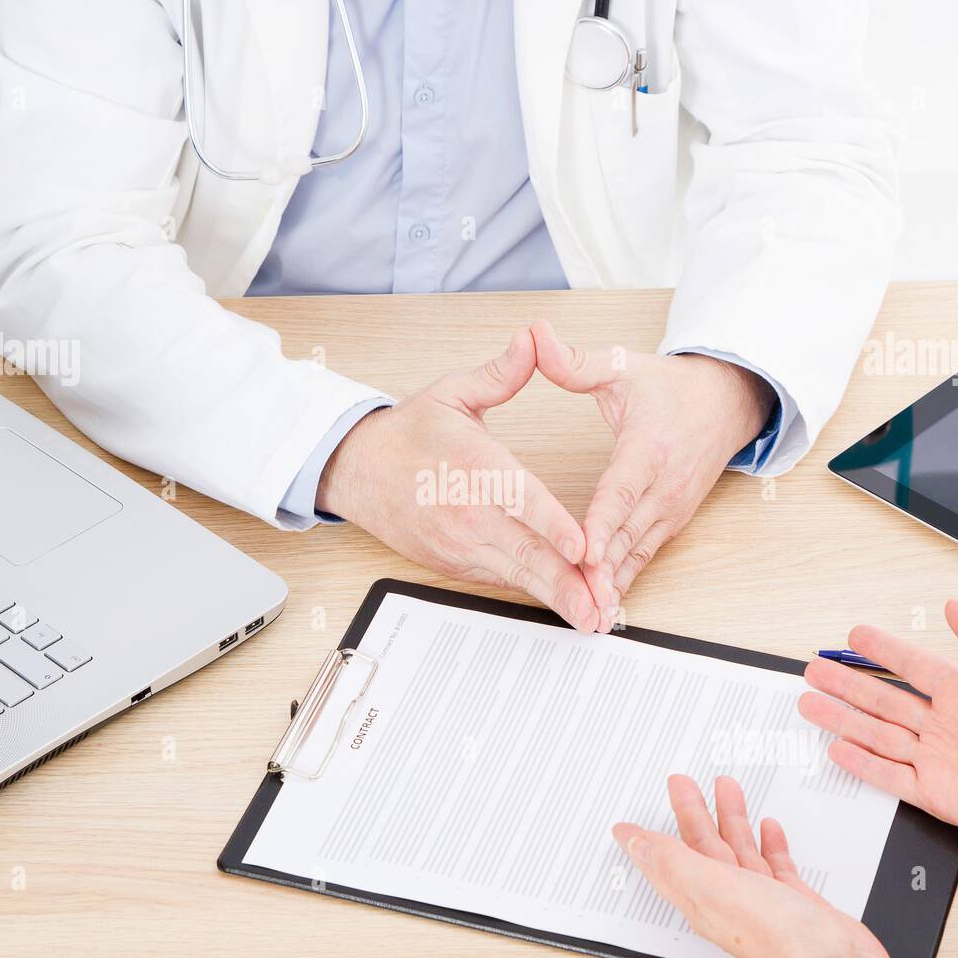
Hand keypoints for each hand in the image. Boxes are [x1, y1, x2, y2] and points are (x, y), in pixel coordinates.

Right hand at [318, 327, 600, 630]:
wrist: (356, 471)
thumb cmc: (408, 433)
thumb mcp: (453, 393)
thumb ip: (500, 373)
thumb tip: (533, 338)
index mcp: (474, 466)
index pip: (519, 499)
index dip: (552, 525)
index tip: (583, 546)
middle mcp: (468, 511)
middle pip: (525, 552)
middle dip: (566, 583)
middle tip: (600, 606)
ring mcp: (460, 543)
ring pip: (515, 575)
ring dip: (555, 598)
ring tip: (589, 618)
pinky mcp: (455, 563)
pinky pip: (500, 579)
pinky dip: (531, 593)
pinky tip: (562, 606)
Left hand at [532, 321, 773, 630]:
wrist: (727, 402)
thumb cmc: (670, 387)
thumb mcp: (622, 366)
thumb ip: (574, 361)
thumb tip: (535, 336)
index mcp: (649, 448)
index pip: (620, 492)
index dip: (600, 524)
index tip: (581, 551)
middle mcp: (664, 485)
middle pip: (627, 533)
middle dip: (602, 569)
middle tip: (577, 600)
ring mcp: (671, 508)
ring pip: (637, 552)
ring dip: (614, 584)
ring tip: (589, 616)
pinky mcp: (671, 522)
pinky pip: (644, 556)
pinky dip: (624, 581)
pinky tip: (604, 607)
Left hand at [614, 775, 890, 957]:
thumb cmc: (775, 934)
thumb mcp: (711, 885)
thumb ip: (672, 860)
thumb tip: (633, 844)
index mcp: (701, 896)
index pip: (666, 860)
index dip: (646, 840)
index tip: (627, 826)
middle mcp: (729, 897)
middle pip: (702, 846)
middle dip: (691, 812)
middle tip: (682, 783)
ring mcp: (761, 899)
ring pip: (738, 850)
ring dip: (730, 819)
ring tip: (726, 788)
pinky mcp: (792, 901)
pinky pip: (774, 865)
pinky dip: (769, 843)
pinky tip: (769, 826)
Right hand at [800, 599, 957, 852]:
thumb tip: (955, 606)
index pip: (912, 667)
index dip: (883, 650)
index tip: (857, 635)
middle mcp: (943, 726)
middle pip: (882, 700)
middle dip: (846, 684)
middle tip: (815, 670)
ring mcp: (936, 760)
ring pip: (876, 735)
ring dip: (842, 719)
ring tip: (811, 704)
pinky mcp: (935, 794)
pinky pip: (889, 776)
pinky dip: (862, 764)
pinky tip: (838, 749)